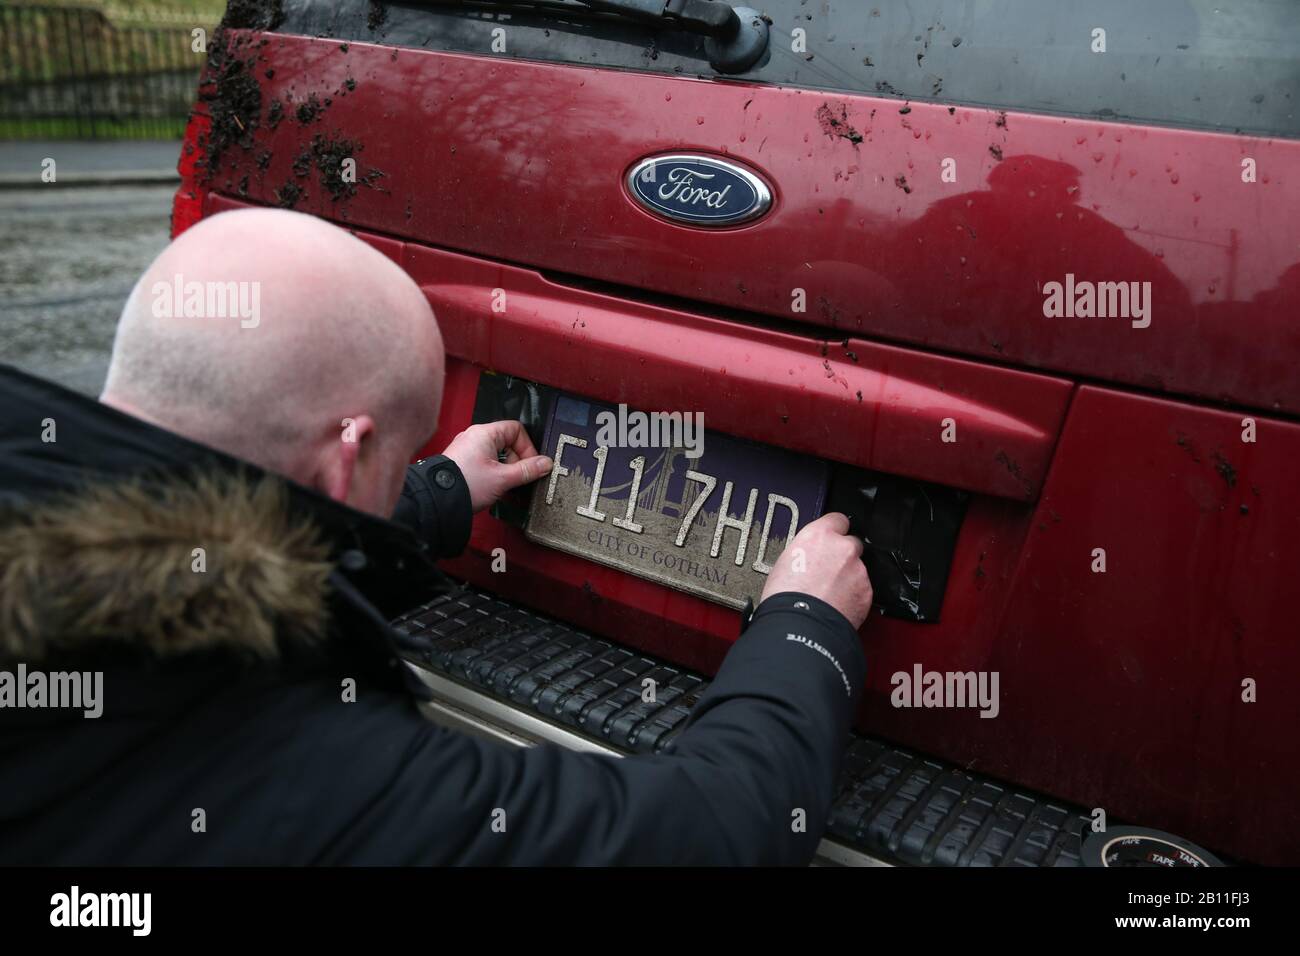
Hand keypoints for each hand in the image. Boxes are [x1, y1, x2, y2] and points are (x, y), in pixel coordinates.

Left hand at [442, 421, 552, 511]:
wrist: (437, 500)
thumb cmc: (465, 484)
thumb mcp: (503, 479)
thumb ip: (527, 470)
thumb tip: (545, 464)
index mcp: (484, 433)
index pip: (516, 430)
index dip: (527, 447)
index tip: (531, 464)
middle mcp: (474, 437)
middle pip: (508, 443)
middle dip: (516, 462)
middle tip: (518, 478)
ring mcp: (467, 449)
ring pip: (497, 455)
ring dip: (505, 470)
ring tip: (504, 486)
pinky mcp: (462, 463)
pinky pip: (485, 463)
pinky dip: (493, 474)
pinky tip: (493, 488)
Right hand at [760, 512, 872, 628]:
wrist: (800, 625)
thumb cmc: (785, 596)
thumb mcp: (786, 561)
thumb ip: (806, 551)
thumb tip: (809, 557)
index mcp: (819, 535)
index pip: (837, 519)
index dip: (835, 530)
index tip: (832, 538)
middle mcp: (843, 547)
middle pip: (852, 544)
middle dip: (843, 557)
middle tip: (828, 573)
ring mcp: (858, 569)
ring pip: (857, 569)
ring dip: (848, 578)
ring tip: (829, 595)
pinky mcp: (866, 591)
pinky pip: (862, 589)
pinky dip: (854, 596)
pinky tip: (837, 605)